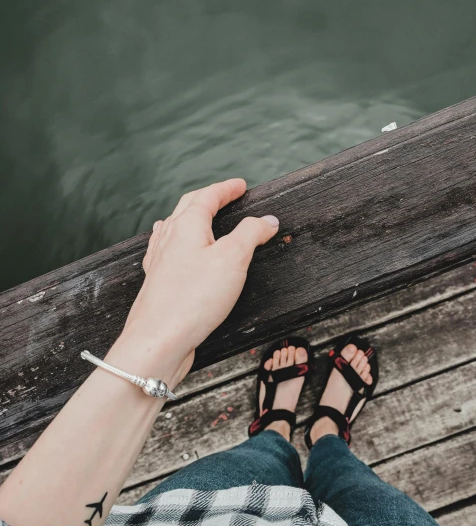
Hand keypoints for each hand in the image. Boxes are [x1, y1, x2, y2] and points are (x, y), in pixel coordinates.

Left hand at [118, 179, 278, 385]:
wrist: (159, 339)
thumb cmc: (193, 300)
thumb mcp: (233, 259)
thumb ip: (251, 234)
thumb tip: (267, 220)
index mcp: (186, 225)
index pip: (208, 196)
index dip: (227, 189)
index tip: (240, 186)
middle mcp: (168, 238)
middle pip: (188, 207)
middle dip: (209, 198)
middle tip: (227, 196)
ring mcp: (159, 260)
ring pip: (174, 228)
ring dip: (192, 218)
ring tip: (203, 218)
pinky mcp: (158, 282)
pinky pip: (167, 250)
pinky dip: (180, 242)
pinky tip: (179, 252)